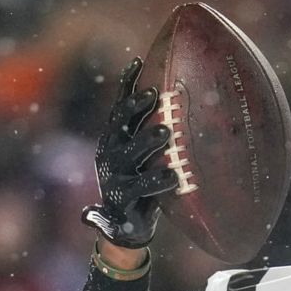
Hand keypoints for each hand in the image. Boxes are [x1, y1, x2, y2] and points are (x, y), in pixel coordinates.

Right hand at [82, 57, 177, 248]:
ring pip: (130, 153)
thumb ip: (154, 136)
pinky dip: (157, 181)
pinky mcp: (123, 198)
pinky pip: (141, 187)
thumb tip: (180, 107)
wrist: (124, 228)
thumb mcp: (147, 159)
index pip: (119, 107)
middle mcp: (110, 152)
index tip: (138, 63)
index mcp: (115, 139)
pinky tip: (173, 176)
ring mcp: (114, 175)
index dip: (127, 85)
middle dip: (135, 107)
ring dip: (147, 141)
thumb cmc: (144, 186)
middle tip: (154, 94)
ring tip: (165, 131)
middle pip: (121, 124)